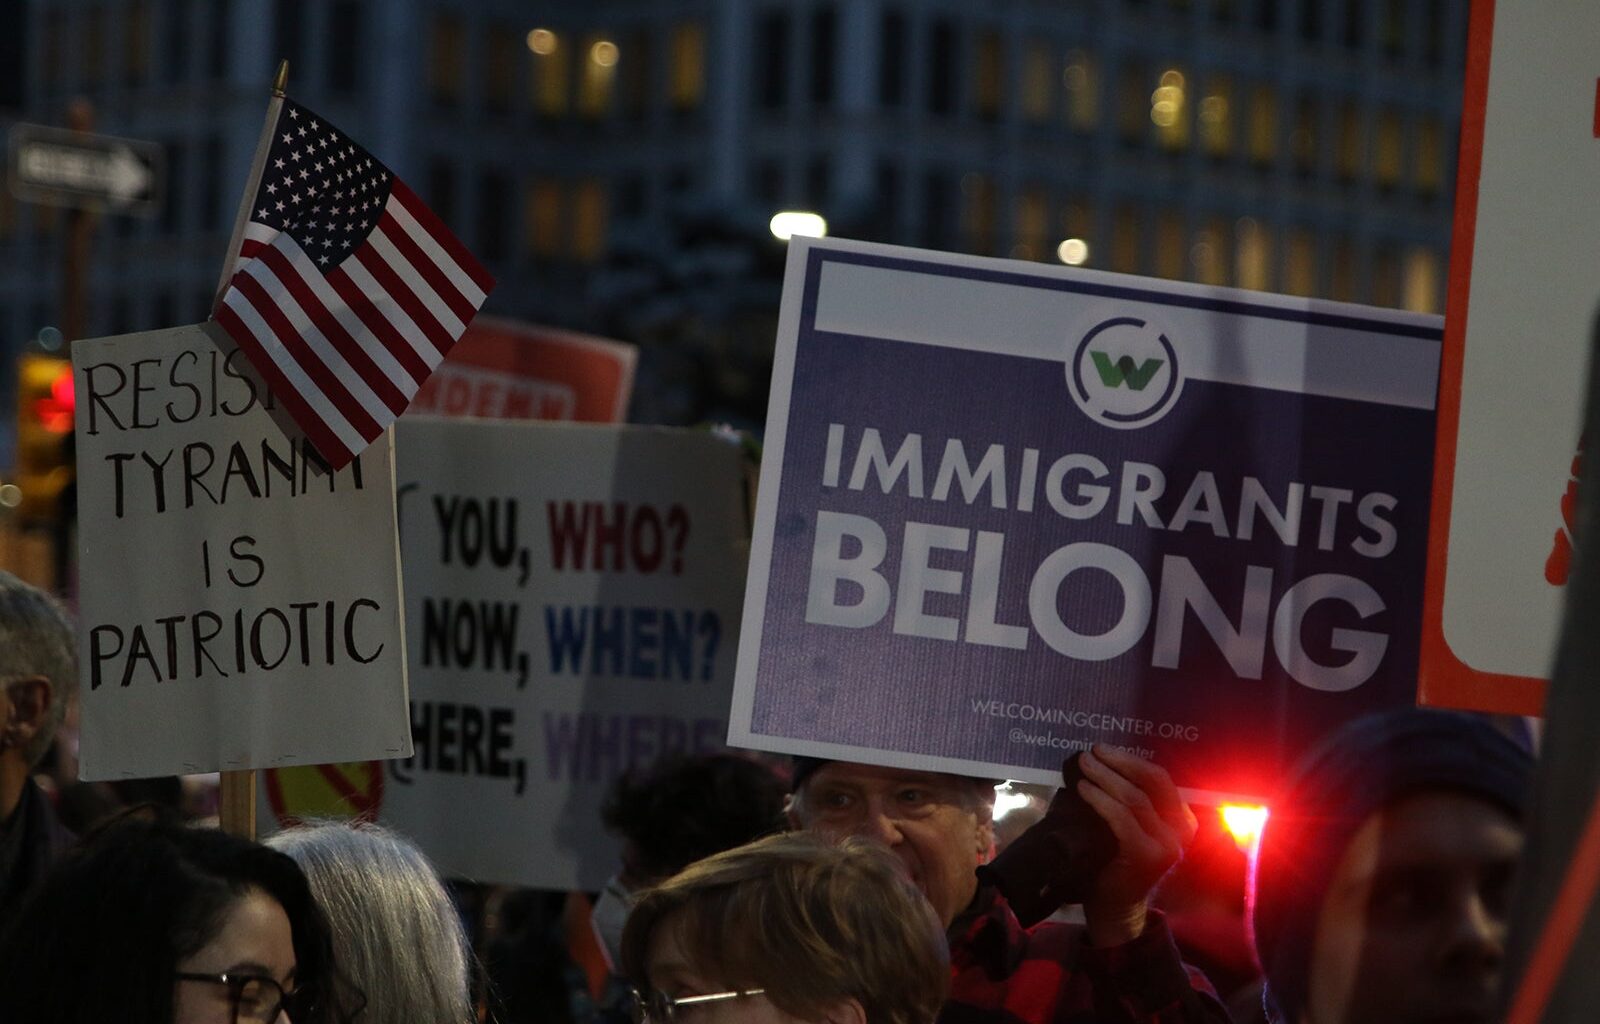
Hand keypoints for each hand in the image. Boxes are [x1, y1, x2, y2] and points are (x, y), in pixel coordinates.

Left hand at [1075, 744, 1197, 946]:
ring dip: (1105, 777)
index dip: (1130, 759)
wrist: (1116, 908)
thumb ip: (1131, 802)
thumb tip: (1101, 761)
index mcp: (1181, 819)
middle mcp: (1182, 831)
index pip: (1159, 778)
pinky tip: (1083, 790)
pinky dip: (1100, 800)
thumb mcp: (1132, 827)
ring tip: (1083, 765)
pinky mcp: (1147, 856)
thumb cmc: (1117, 861)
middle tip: (1092, 752)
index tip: (1102, 750)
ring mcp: (1167, 845)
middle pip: (1154, 781)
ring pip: (1136, 798)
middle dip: (1121, 761)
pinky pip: (1122, 819)